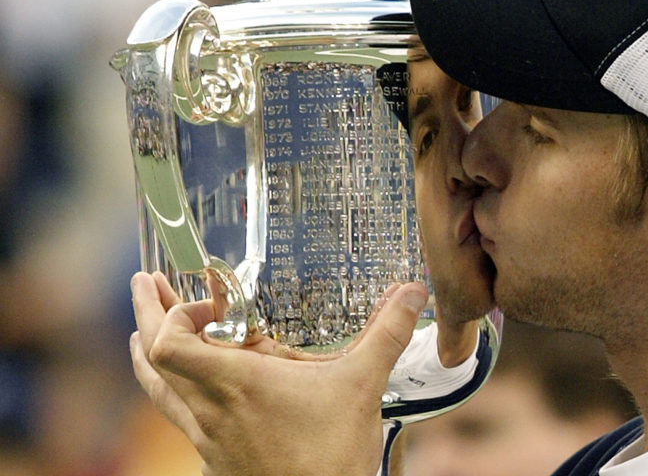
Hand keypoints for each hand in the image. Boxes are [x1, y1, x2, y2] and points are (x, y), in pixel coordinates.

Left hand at [130, 271, 427, 475]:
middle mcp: (211, 410)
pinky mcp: (216, 460)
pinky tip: (193, 392)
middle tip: (145, 283)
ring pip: (160, 393)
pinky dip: (174, 393)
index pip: (168, 344)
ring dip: (148, 355)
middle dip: (146, 315)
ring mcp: (209, 439)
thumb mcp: (364, 384)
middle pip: (151, 359)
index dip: (172, 314)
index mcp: (237, 384)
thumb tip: (413, 291)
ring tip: (140, 332)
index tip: (205, 300)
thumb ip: (386, 333)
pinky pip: (182, 420)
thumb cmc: (334, 455)